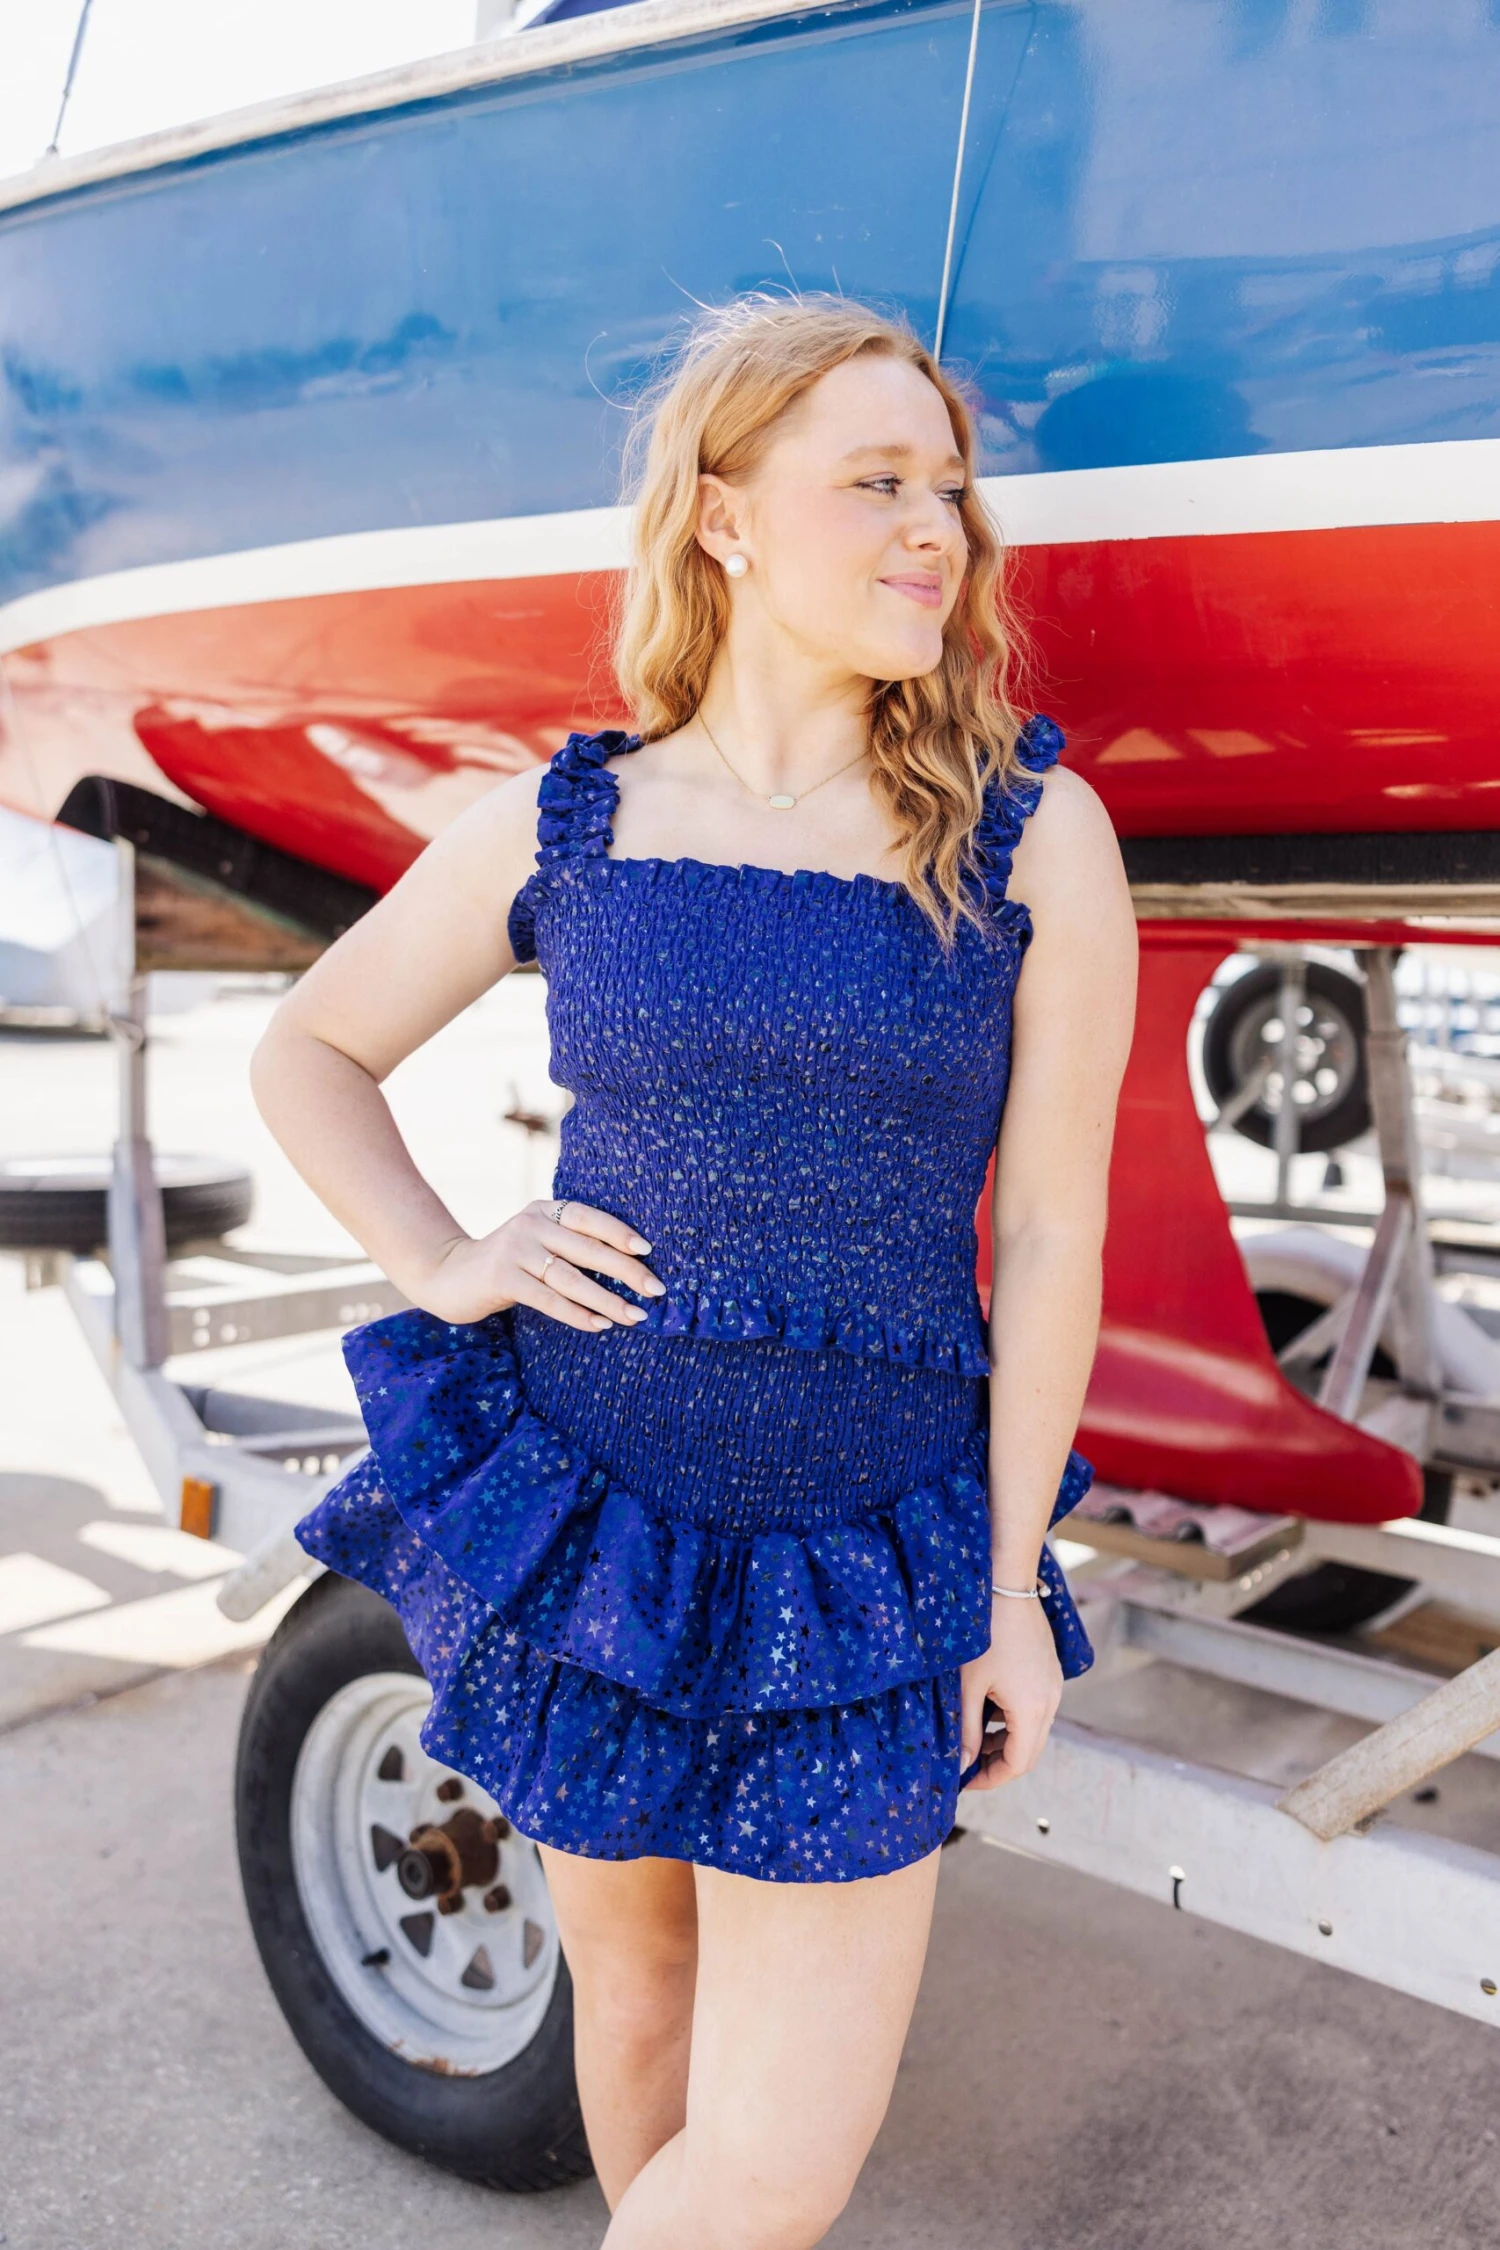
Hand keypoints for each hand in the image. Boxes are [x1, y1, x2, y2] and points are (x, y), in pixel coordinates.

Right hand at [413, 1198, 665, 1330]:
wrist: (450, 1275)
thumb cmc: (508, 1263)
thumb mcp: (537, 1242)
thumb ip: (570, 1245)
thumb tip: (630, 1267)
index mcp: (546, 1209)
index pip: (590, 1218)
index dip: (620, 1233)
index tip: (648, 1251)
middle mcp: (531, 1223)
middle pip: (588, 1249)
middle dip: (626, 1270)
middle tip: (656, 1290)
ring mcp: (514, 1249)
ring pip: (571, 1278)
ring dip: (607, 1299)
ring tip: (635, 1315)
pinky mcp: (501, 1277)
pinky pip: (548, 1299)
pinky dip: (577, 1314)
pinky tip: (600, 1325)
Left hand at [959, 1588, 1061, 1791]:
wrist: (1007, 1586)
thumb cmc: (984, 1633)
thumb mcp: (969, 1686)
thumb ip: (967, 1731)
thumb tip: (962, 1766)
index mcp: (1032, 1711)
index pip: (1017, 1764)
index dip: (992, 1779)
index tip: (966, 1781)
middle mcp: (1050, 1702)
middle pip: (1029, 1751)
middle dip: (998, 1763)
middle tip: (968, 1765)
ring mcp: (1053, 1686)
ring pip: (1033, 1730)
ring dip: (1006, 1740)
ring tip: (974, 1736)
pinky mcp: (1049, 1672)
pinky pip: (1036, 1708)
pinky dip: (1014, 1719)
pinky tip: (989, 1707)